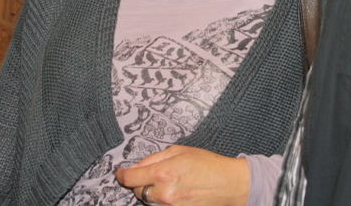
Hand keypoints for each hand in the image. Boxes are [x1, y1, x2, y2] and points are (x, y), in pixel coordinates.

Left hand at [115, 145, 249, 205]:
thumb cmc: (208, 164)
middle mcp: (165, 193)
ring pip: (149, 202)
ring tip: (168, 184)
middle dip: (140, 183)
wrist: (230, 184)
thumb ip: (154, 158)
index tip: (120, 174)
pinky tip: (174, 193)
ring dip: (152, 193)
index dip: (121, 175)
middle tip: (153, 175)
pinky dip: (162, 202)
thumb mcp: (179, 151)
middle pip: (138, 191)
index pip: (130, 178)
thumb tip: (137, 166)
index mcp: (163, 172)